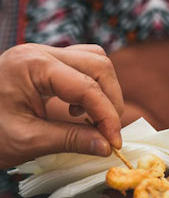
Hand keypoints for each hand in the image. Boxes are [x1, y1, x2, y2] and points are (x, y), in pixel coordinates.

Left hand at [0, 43, 124, 168]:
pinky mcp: (43, 64)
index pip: (88, 86)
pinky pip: (81, 65)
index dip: (107, 116)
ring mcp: (41, 54)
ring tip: (94, 119)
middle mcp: (40, 52)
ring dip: (104, 90)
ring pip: (94, 60)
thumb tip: (106, 145)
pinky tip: (77, 110)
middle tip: (108, 131)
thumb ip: (71, 140)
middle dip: (110, 100)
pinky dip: (91, 86)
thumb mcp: (27, 140)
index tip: (113, 142)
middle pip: (98, 65)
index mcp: (32, 65)